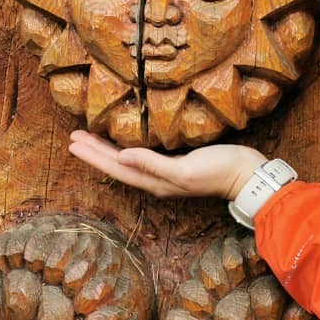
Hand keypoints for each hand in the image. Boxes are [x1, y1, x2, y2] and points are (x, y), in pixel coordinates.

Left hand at [68, 130, 264, 199]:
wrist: (246, 173)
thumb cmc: (218, 170)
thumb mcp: (185, 169)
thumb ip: (153, 164)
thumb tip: (122, 156)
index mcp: (155, 182)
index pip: (116, 168)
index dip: (94, 157)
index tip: (74, 142)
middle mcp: (155, 180)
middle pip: (117, 165)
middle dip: (94, 152)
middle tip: (73, 137)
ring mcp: (165, 173)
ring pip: (127, 161)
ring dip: (106, 151)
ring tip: (89, 139)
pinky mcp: (176, 163)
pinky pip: (142, 157)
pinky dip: (126, 149)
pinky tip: (123, 143)